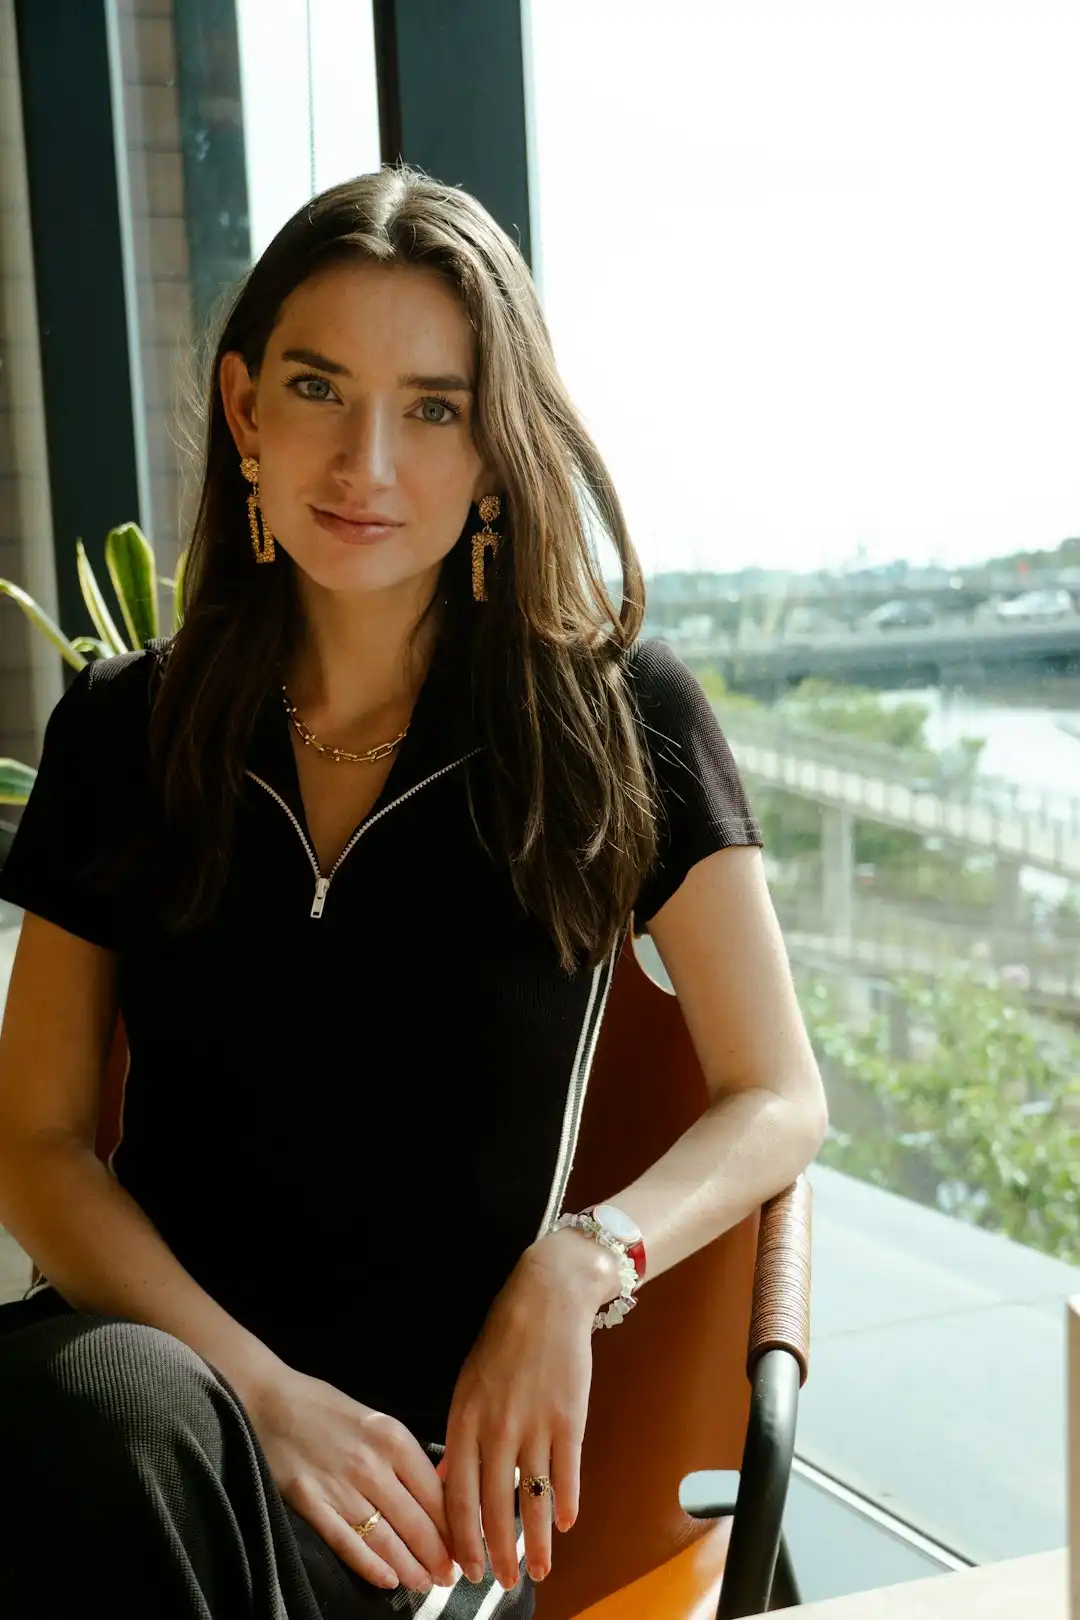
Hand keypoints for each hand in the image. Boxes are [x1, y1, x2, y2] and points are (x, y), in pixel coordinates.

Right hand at [246, 1365, 457, 1594]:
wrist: (268, 1398)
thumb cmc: (323, 1407)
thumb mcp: (375, 1421)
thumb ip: (402, 1456)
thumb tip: (435, 1496)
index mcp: (393, 1438)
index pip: (436, 1493)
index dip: (454, 1526)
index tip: (464, 1546)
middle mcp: (372, 1464)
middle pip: (416, 1521)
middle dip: (437, 1556)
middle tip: (448, 1576)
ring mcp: (340, 1486)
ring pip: (386, 1538)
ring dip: (410, 1567)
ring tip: (424, 1584)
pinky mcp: (310, 1503)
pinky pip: (346, 1542)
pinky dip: (370, 1565)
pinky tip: (388, 1580)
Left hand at [443, 1228, 618, 1589]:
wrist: (545, 1299)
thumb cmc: (503, 1342)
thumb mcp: (469, 1385)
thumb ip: (461, 1438)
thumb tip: (450, 1484)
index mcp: (464, 1420)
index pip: (457, 1495)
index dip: (460, 1538)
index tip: (463, 1569)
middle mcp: (496, 1428)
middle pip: (494, 1505)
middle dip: (497, 1552)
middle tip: (502, 1583)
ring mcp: (534, 1424)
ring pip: (532, 1496)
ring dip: (536, 1540)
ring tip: (539, 1570)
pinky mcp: (568, 1416)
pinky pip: (566, 1470)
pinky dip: (566, 1501)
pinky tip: (566, 1524)